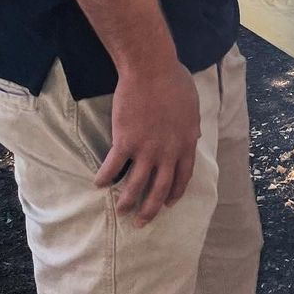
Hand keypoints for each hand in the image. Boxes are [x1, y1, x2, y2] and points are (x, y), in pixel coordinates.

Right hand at [93, 60, 200, 226]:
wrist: (152, 71)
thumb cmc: (175, 81)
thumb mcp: (193, 106)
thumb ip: (192, 126)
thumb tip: (194, 138)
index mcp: (186, 143)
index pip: (182, 177)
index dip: (174, 193)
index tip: (168, 204)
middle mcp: (167, 152)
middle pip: (159, 189)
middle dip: (150, 210)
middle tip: (142, 223)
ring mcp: (146, 149)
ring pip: (135, 185)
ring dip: (126, 202)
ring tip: (120, 211)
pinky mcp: (125, 142)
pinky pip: (112, 167)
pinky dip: (105, 178)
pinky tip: (98, 184)